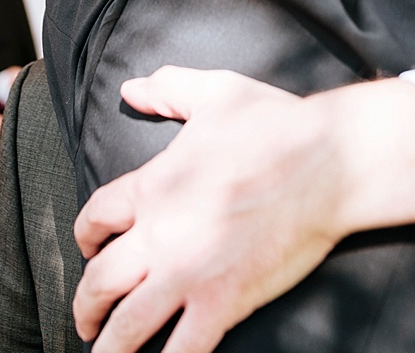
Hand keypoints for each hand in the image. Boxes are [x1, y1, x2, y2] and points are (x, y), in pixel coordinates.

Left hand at [73, 67, 414, 352]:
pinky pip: (184, 348)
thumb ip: (168, 89)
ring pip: (128, 323)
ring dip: (109, 345)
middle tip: (86, 319)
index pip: (96, 216)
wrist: (329, 160)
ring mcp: (189, 272)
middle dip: (86, 304)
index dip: (86, 236)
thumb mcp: (214, 92)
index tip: (89, 248)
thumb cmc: (276, 122)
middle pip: (99, 279)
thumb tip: (132, 88)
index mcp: (153, 184)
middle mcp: (159, 233)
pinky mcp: (225, 301)